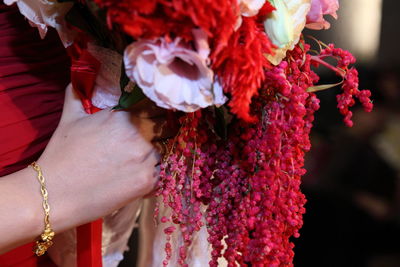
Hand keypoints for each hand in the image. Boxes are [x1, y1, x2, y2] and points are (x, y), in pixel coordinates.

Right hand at [37, 84, 160, 231]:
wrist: (56, 192)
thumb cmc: (62, 154)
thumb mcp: (70, 118)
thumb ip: (78, 95)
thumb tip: (77, 79)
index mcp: (125, 117)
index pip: (154, 108)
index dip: (151, 113)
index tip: (148, 118)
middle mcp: (141, 136)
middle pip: (162, 128)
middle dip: (154, 132)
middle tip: (139, 143)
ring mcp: (147, 159)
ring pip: (160, 151)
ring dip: (151, 155)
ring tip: (130, 163)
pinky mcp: (148, 182)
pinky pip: (158, 173)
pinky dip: (149, 175)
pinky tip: (130, 178)